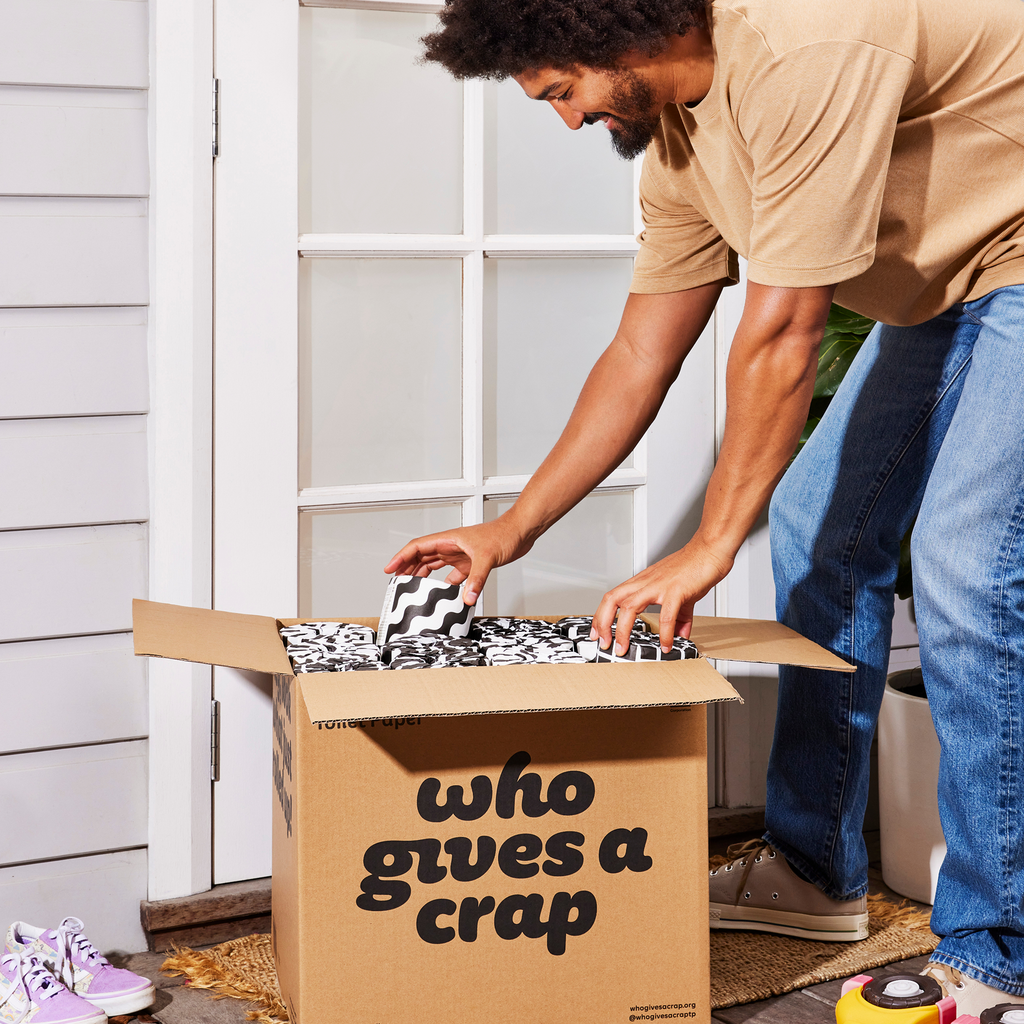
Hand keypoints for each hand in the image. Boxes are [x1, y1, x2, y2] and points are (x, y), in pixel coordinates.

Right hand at [384, 516, 534, 605]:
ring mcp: (460, 554)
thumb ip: (476, 579)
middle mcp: (451, 546)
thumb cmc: (503, 534)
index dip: (401, 557)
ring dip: (423, 575)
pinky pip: (452, 575)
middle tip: (396, 582)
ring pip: (434, 565)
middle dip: (407, 568)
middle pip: (422, 556)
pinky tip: (444, 594)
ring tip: (412, 587)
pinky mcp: (471, 563)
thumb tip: (467, 598)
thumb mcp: (487, 557)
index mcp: (449, 539)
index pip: (417, 547)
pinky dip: (446, 584)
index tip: (390, 568)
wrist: (521, 532)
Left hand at [590, 538, 733, 654]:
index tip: (597, 632)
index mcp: (642, 582)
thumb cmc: (693, 566)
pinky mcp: (676, 590)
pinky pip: (666, 615)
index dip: (601, 615)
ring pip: (629, 607)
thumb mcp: (679, 594)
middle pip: (612, 599)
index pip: (612, 597)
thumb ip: (678, 617)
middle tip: (603, 643)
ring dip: (622, 630)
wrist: (710, 550)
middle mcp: (646, 582)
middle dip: (602, 622)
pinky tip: (667, 645)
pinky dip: (664, 633)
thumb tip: (678, 634)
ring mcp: (659, 586)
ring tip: (622, 648)